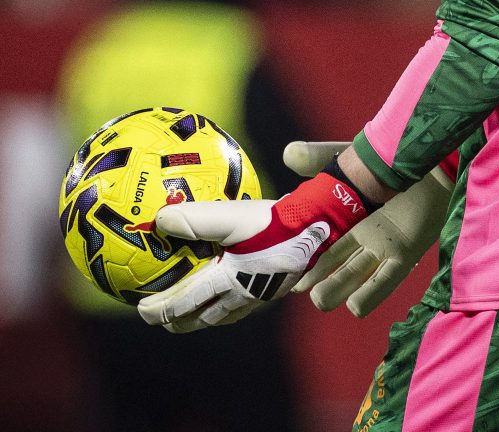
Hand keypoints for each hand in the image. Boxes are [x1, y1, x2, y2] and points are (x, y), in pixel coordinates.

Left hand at [137, 171, 367, 332]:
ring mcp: (261, 294)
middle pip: (203, 318)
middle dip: (179, 321)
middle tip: (162, 318)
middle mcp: (242, 296)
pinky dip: (226, 303)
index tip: (141, 309)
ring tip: (193, 311)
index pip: (184, 306)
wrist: (317, 227)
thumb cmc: (273, 223)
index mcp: (226, 283)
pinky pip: (243, 303)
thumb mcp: (230, 216)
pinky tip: (232, 287)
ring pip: (225, 315)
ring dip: (203, 316)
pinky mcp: (276, 286)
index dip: (160, 311)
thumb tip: (159, 219)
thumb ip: (195, 218)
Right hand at [284, 141, 453, 316]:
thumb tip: (286, 152)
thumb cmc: (389, 158)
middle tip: (297, 286)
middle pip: (331, 266)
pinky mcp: (404, 253)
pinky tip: (354, 306)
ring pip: (353, 276)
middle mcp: (361, 237)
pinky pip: (385, 280)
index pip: (316, 243)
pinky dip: (370, 295)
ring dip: (335, 289)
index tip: (280, 263)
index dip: (300, 256)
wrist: (426, 158)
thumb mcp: (349, 158)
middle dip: (313, 277)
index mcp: (344, 217)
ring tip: (319, 299)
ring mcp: (381, 246)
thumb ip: (317, 157)